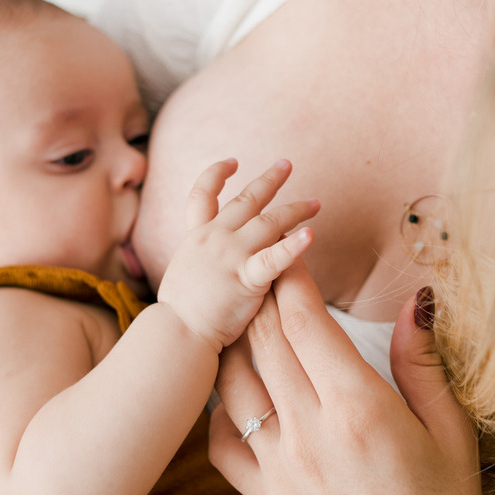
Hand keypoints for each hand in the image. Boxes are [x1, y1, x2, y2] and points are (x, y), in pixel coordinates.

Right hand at [158, 158, 318, 349]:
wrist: (178, 333)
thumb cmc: (180, 313)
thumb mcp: (183, 273)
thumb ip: (200, 258)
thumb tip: (207, 257)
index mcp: (196, 236)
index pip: (202, 194)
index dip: (216, 173)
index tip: (232, 162)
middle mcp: (213, 238)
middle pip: (247, 200)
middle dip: (270, 180)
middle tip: (287, 164)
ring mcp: (230, 256)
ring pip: (269, 222)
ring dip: (296, 209)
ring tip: (316, 204)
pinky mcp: (246, 278)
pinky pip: (275, 259)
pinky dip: (295, 246)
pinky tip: (312, 235)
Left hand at [208, 262, 494, 494]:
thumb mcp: (451, 432)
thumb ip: (424, 363)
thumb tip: (417, 300)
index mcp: (360, 408)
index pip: (304, 320)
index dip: (291, 275)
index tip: (289, 248)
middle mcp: (310, 433)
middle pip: (263, 340)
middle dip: (259, 293)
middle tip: (260, 264)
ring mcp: (280, 468)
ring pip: (233, 382)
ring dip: (234, 340)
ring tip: (242, 314)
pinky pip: (222, 441)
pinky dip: (220, 407)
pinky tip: (235, 390)